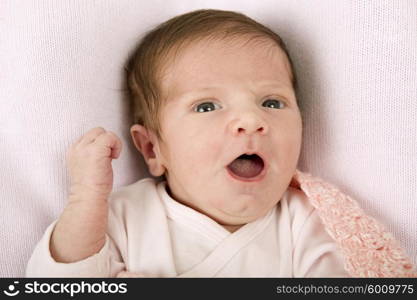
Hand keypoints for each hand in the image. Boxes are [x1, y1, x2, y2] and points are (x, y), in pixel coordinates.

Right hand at [50, 127, 121, 262]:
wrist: (88, 198)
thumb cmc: (92, 187)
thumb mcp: (88, 166)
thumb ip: (92, 154)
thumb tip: (107, 149)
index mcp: (73, 151)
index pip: (89, 136)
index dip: (100, 144)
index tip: (104, 158)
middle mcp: (77, 147)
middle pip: (96, 131)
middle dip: (106, 141)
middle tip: (109, 157)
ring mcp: (85, 148)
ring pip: (103, 131)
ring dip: (112, 143)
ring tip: (111, 158)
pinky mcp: (96, 150)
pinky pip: (110, 136)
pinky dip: (116, 145)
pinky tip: (114, 158)